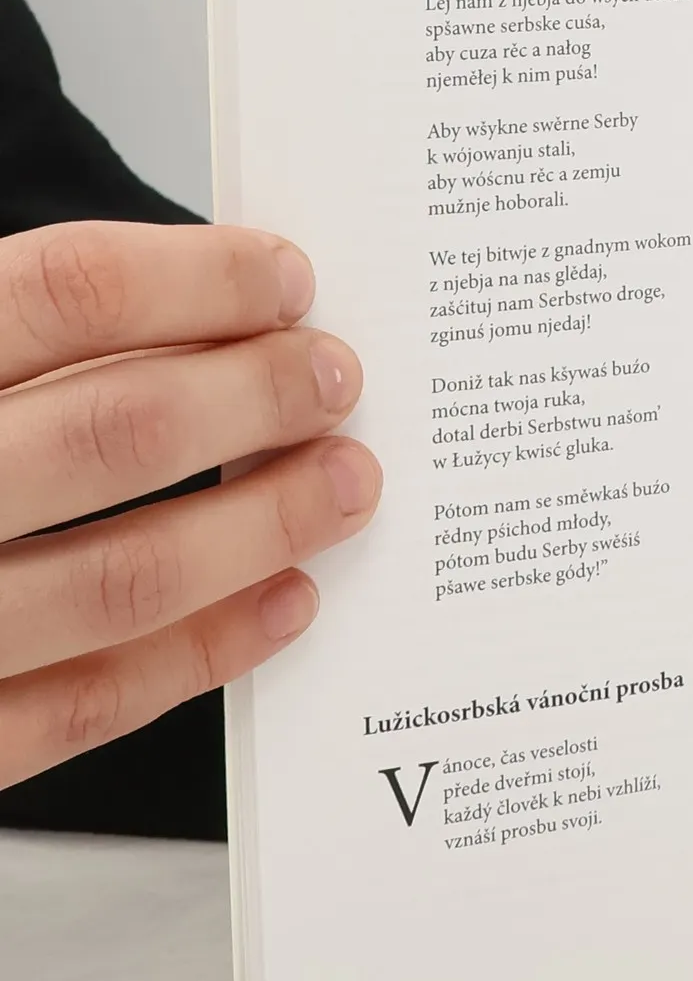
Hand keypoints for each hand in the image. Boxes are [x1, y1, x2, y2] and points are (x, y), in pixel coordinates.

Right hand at [0, 222, 380, 786]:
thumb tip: (173, 303)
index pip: (57, 295)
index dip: (193, 278)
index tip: (284, 274)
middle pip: (113, 433)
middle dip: (258, 398)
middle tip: (340, 375)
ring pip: (119, 578)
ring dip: (262, 526)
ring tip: (348, 482)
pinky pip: (82, 706)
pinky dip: (199, 654)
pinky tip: (281, 604)